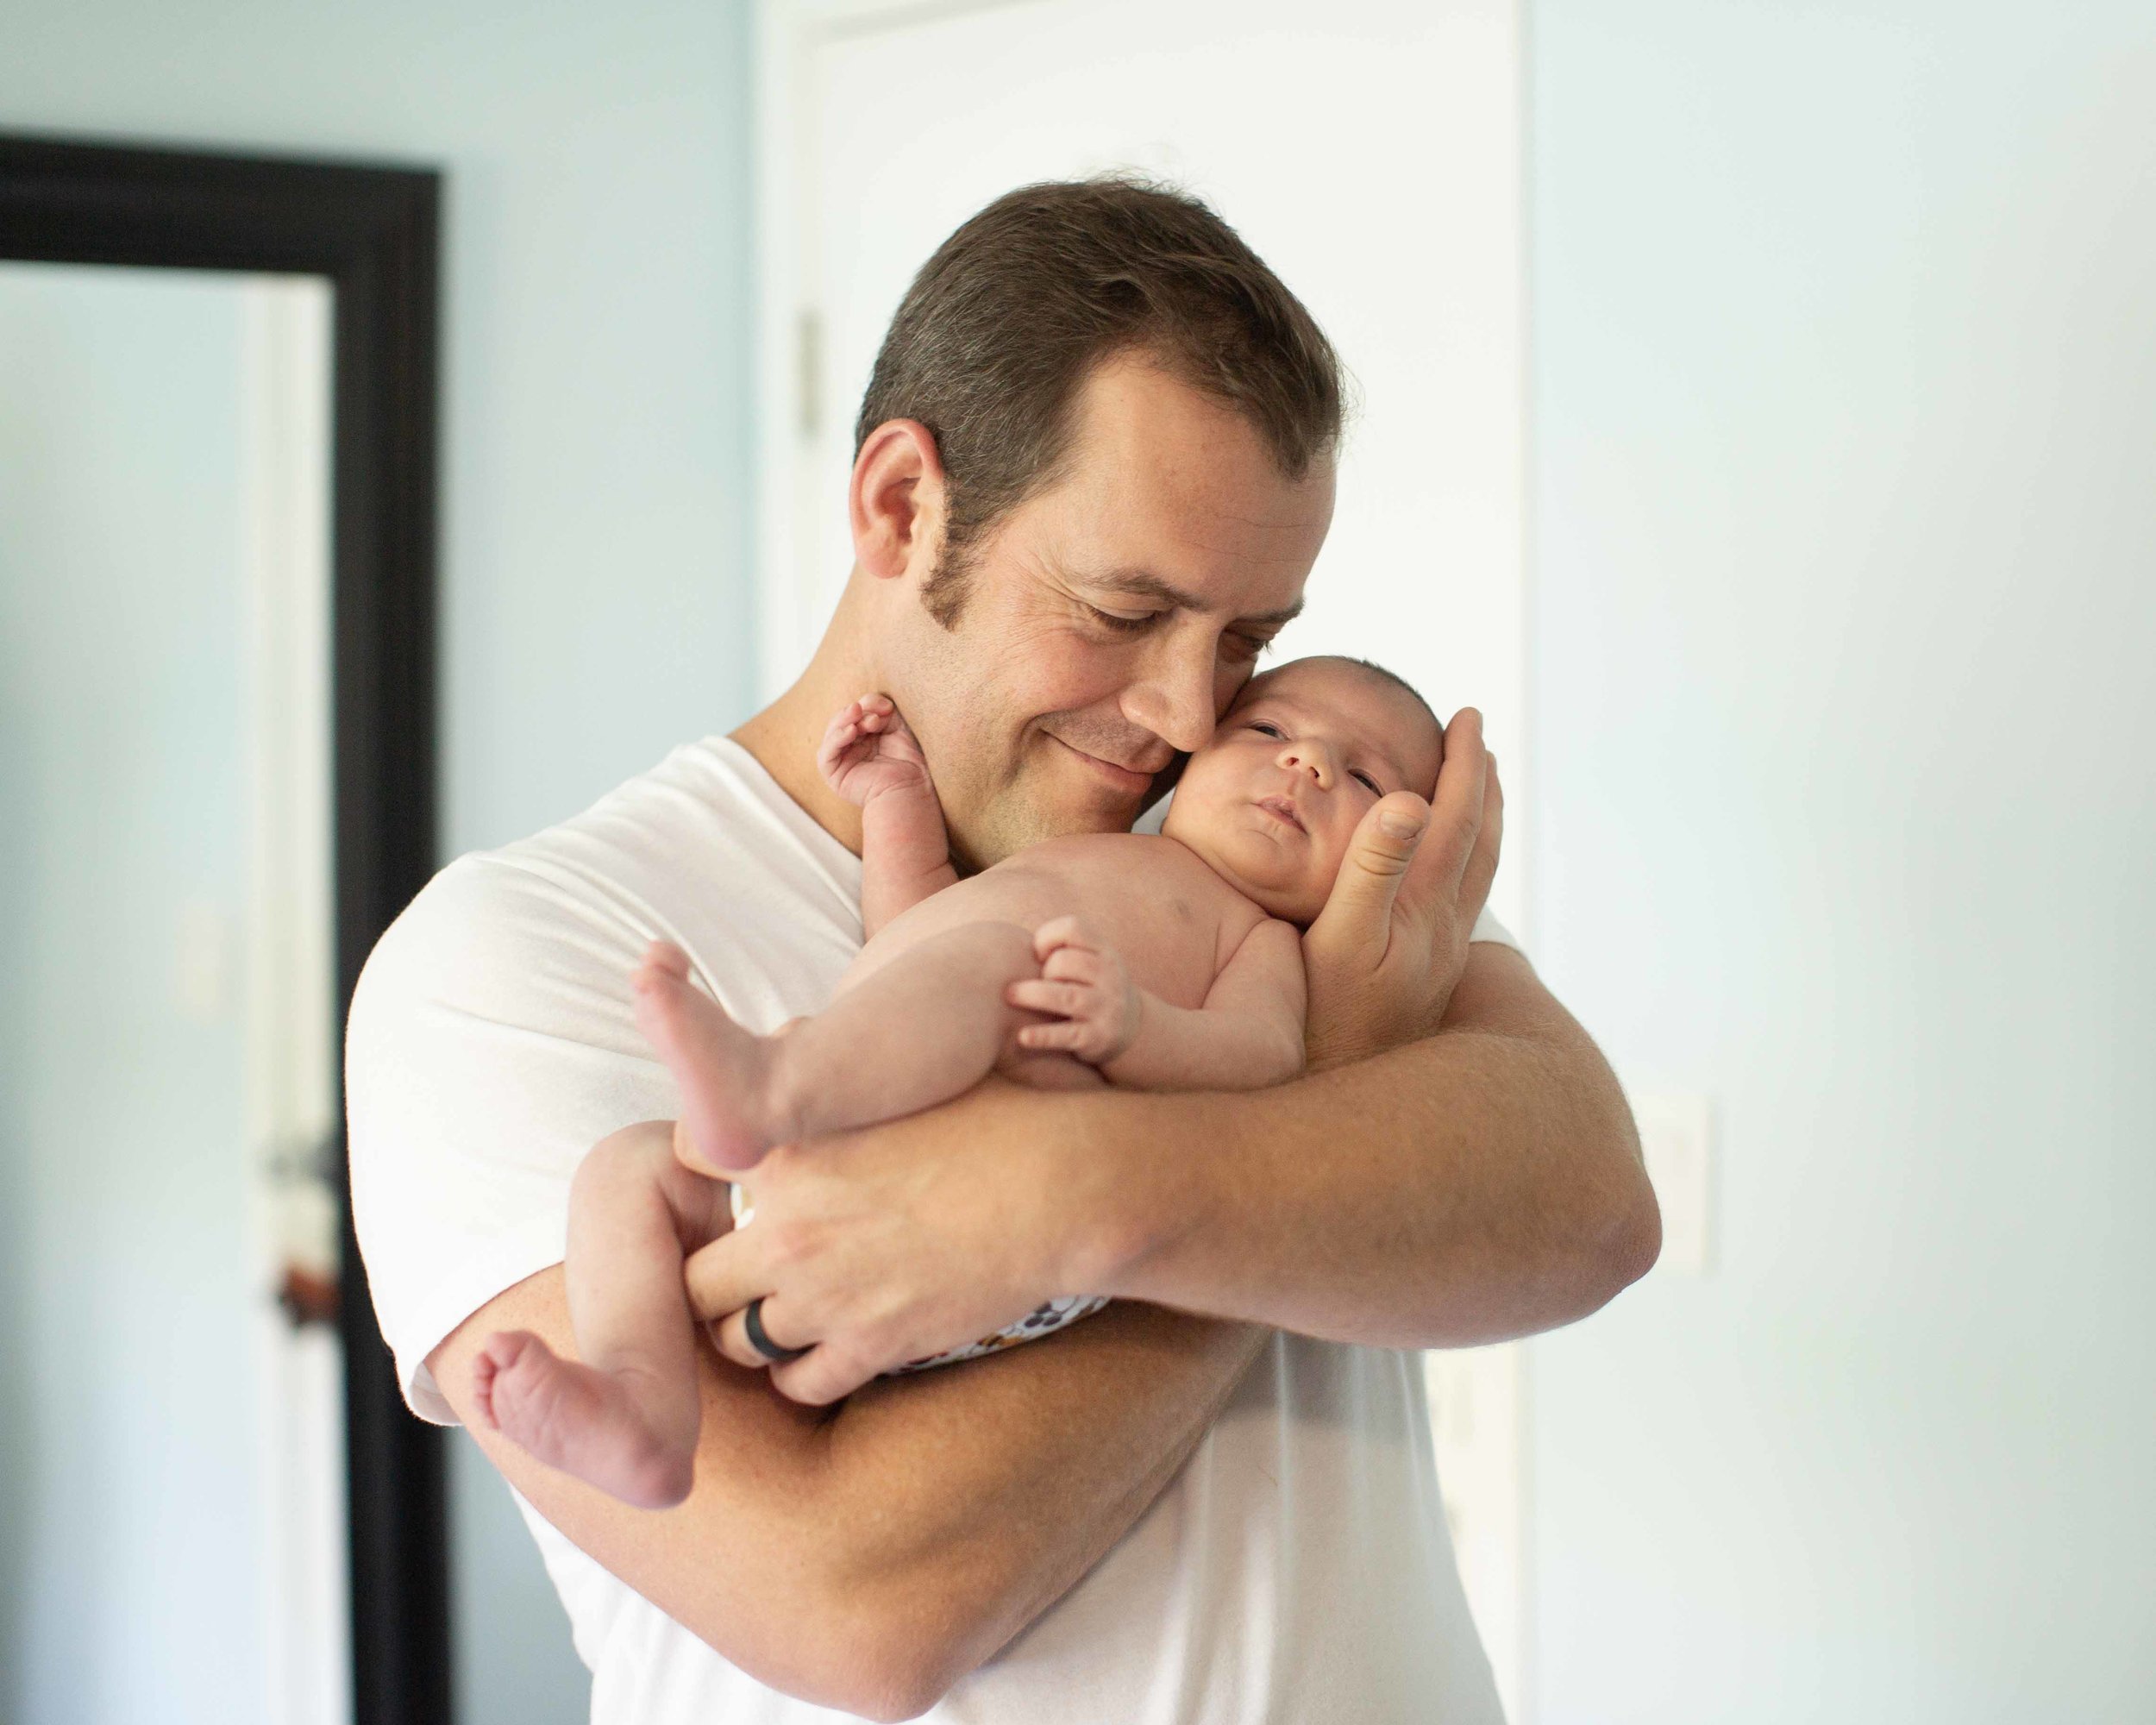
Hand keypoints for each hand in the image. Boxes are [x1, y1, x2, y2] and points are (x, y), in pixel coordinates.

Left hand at [681, 1084, 1081, 1404]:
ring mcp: (826, 1295)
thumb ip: (824, 1082)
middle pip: (692, 1281)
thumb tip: (784, 1041)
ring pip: (735, 1342)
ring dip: (753, 1332)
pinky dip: (803, 1373)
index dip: (697, 1185)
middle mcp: (789, 1230)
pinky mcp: (871, 1346)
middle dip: (715, 1280)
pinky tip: (826, 1349)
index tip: (724, 1198)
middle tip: (742, 1278)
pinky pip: (799, 1384)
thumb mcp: (894, 1085)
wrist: (1055, 1187)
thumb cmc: (988, 1121)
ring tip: (783, 1316)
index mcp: (788, 1155)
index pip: (685, 1170)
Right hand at [817, 694, 930, 805]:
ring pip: (832, 732)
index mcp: (865, 736)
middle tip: (874, 717)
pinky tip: (851, 731)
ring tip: (859, 715)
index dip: (869, 704)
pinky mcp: (833, 774)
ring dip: (845, 720)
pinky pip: (826, 753)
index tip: (887, 707)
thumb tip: (864, 703)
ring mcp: (841, 760)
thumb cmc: (908, 762)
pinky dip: (837, 738)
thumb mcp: (897, 728)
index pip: (858, 712)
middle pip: (843, 720)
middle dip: (857, 713)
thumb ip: (881, 711)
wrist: (910, 789)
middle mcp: (851, 747)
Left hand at [1003, 916, 1139, 1065]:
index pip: (1074, 928)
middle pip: (1065, 962)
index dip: (1047, 935)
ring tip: (1010, 995)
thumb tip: (1012, 947)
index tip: (1036, 953)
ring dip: (1032, 994)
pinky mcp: (1096, 1037)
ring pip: (1064, 996)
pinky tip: (1023, 1036)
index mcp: (1106, 952)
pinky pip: (1065, 1035)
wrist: (1130, 1029)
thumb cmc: (1092, 987)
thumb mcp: (1091, 961)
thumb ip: (1062, 949)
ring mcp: (1105, 1008)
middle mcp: (1110, 977)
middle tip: (1033, 982)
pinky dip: (1042, 1035)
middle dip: (1042, 970)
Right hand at [1301, 707, 1502, 1069]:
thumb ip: (1374, 865)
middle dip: (1482, 784)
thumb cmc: (1327, 1015)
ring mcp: (1442, 955)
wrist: (1346, 1090)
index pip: (1457, 817)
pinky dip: (1463, 864)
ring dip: (1481, 823)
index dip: (1464, 764)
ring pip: (1477, 874)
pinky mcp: (1430, 977)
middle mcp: (1447, 928)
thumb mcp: (1341, 934)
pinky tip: (1445, 874)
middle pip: (1480, 841)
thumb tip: (1411, 799)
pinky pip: (1461, 900)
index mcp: (1427, 904)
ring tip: (1476, 792)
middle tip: (1479, 739)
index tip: (1468, 716)